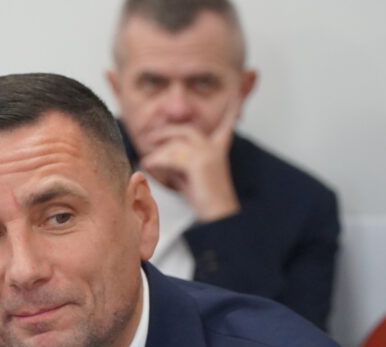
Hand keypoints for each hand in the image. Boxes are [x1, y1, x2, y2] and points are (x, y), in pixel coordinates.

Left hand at [139, 100, 240, 221]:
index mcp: (218, 149)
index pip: (226, 124)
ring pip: (174, 145)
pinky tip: (148, 166)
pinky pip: (170, 157)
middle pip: (186, 129)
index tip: (237, 93)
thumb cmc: (204, 199)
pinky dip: (156, 161)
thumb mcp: (190, 175)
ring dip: (157, 155)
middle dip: (165, 132)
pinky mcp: (199, 163)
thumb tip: (155, 156)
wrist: (218, 215)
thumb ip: (179, 161)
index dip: (233, 108)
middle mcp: (214, 148)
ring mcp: (208, 154)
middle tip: (149, 138)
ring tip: (148, 163)